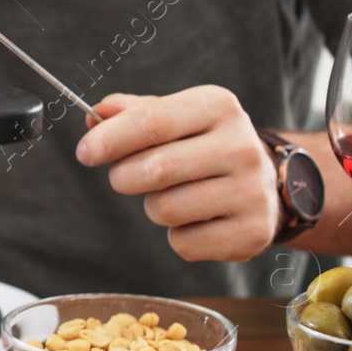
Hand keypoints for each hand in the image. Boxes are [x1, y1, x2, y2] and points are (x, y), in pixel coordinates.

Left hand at [74, 86, 279, 261]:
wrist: (266, 183)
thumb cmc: (204, 145)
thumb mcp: (175, 116)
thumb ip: (132, 113)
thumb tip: (94, 114)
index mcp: (218, 107)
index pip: (152, 121)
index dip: (109, 139)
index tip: (85, 153)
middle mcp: (241, 146)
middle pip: (155, 169)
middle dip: (125, 177)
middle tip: (128, 176)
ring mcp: (252, 191)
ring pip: (164, 210)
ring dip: (153, 207)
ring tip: (174, 195)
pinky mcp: (254, 232)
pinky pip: (184, 243)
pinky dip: (179, 236)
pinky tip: (198, 220)